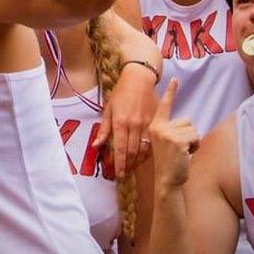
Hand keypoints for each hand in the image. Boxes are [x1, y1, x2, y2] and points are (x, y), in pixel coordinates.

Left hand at [96, 62, 159, 177]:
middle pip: (133, 152)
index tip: (118, 174)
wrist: (140, 79)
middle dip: (128, 165)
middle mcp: (134, 124)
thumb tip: (96, 146)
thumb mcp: (108, 109)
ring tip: (133, 168)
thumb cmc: (121, 93)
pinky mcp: (157, 121)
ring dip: (138, 161)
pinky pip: (153, 141)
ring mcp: (147, 123)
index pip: (120, 148)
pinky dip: (148, 151)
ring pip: (144, 148)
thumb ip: (104, 129)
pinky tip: (143, 157)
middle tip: (124, 174)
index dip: (119, 163)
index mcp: (120, 121)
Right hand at [148, 79, 200, 189]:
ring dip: (193, 142)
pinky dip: (195, 147)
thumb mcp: (166, 143)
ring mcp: (167, 134)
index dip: (170, 92)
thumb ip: (171, 131)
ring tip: (182, 153)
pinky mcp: (177, 141)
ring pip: (193, 130)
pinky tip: (186, 155)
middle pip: (187, 121)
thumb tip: (186, 124)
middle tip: (179, 150)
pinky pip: (195, 137)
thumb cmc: (169, 162)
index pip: (165, 106)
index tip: (175, 79)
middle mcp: (159, 128)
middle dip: (189, 135)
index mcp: (155, 126)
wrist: (166, 180)